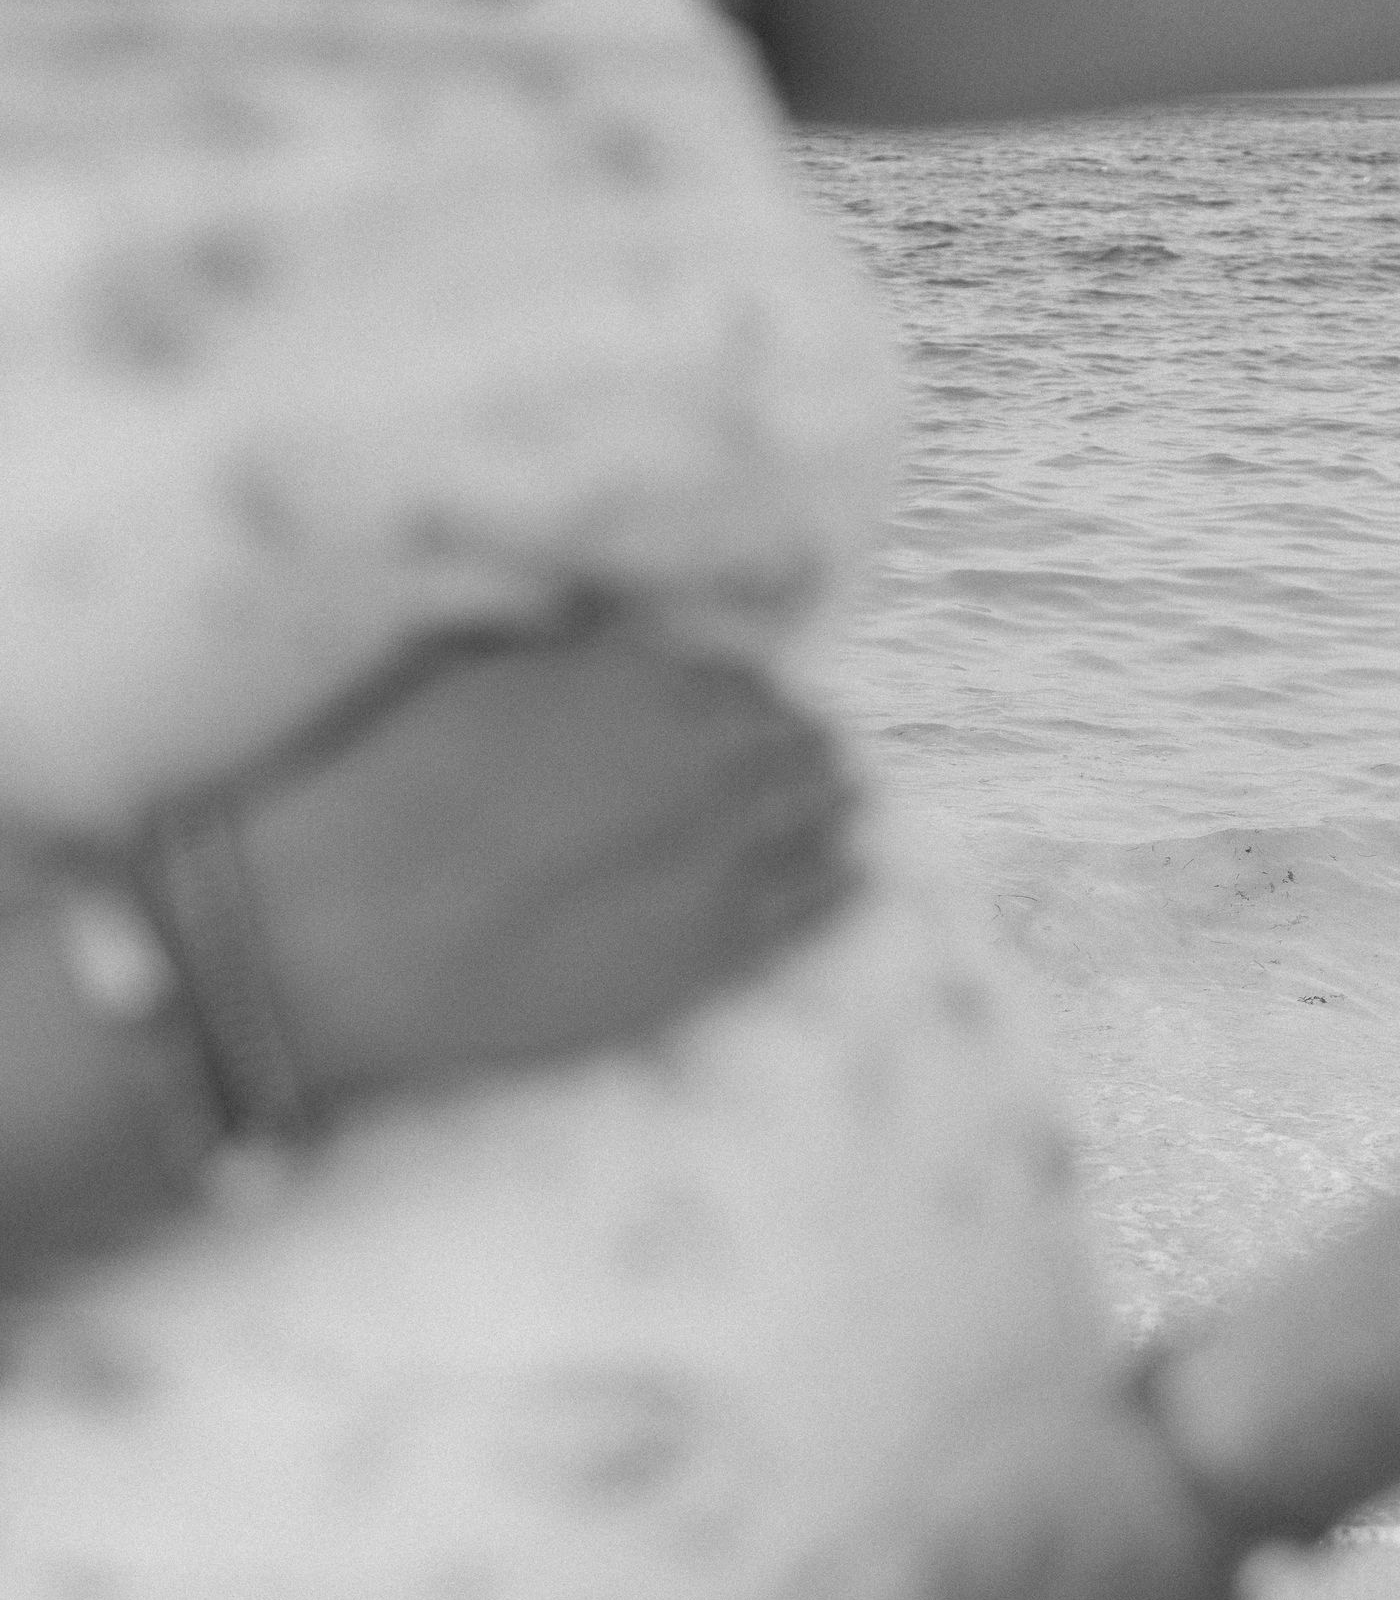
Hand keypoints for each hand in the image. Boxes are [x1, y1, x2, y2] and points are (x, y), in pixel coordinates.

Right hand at [238, 610, 860, 1108]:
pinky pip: (805, 910)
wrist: (344, 936)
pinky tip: (856, 875)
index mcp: (632, 680)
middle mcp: (693, 758)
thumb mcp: (458, 674)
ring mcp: (711, 861)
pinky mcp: (705, 955)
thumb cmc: (376, 797)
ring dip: (829, 806)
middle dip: (802, 745)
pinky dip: (837, 886)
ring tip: (845, 804)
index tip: (759, 704)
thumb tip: (612, 644)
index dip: (750, 694)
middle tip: (824, 753)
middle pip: (789, 742)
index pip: (733, 675)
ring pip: (812, 820)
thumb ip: (559, 661)